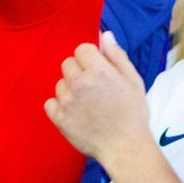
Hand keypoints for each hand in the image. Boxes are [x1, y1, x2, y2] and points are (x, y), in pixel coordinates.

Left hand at [47, 33, 152, 164]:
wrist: (125, 147)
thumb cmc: (133, 113)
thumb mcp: (133, 80)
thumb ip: (117, 56)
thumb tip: (104, 35)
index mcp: (98, 70)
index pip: (82, 49)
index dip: (90, 58)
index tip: (98, 70)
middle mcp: (79, 82)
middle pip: (68, 63)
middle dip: (79, 71)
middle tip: (93, 88)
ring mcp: (67, 101)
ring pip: (60, 83)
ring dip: (70, 89)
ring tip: (87, 103)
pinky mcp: (59, 118)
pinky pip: (50, 103)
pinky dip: (59, 106)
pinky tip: (74, 112)